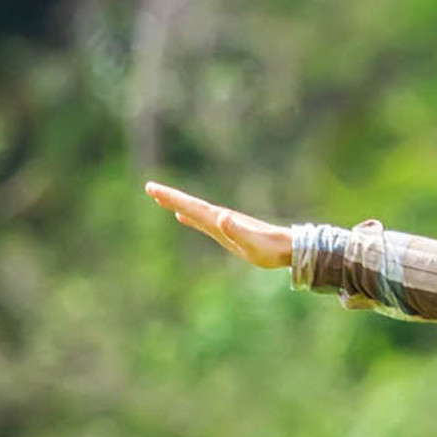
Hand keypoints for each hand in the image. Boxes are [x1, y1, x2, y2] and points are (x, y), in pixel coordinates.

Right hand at [144, 179, 292, 269]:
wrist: (287, 248)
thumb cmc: (269, 249)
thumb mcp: (252, 243)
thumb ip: (236, 231)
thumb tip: (221, 216)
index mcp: (220, 220)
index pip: (192, 206)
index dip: (173, 198)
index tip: (154, 189)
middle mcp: (220, 218)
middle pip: (190, 205)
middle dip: (169, 197)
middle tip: (149, 187)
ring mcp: (223, 223)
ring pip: (194, 211)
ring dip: (176, 203)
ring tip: (160, 198)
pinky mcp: (227, 230)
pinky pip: (202, 221)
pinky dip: (190, 216)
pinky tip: (182, 217)